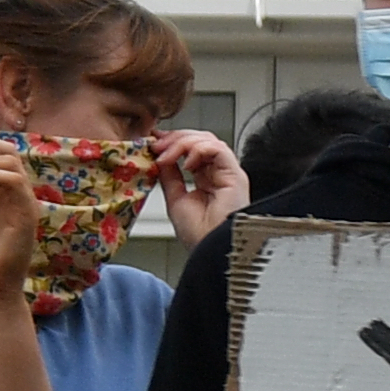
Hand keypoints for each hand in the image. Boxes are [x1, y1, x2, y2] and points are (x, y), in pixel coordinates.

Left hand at [150, 128, 247, 245]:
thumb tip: (159, 157)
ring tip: (166, 155)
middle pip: (201, 140)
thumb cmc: (199, 235)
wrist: (211, 251)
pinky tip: (185, 162)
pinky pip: (218, 149)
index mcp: (207, 179)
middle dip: (175, 138)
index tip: (153, 142)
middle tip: (156, 146)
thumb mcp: (174, 199)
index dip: (173, 141)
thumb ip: (170, 176)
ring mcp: (228, 173)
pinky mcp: (235, 175)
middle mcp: (220, 174)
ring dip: (183, 142)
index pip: (193, 149)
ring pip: (209, 140)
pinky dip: (198, 149)